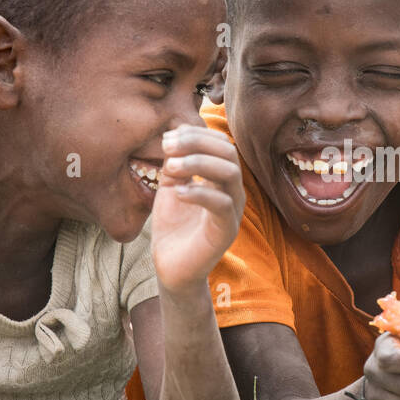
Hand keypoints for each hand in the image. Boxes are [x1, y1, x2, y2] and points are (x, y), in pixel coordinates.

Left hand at [150, 125, 245, 294]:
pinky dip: (199, 193)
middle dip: (197, 143)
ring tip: (171, 168)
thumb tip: (174, 137)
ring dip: (198, 163)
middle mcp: (232, 190)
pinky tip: (178, 192)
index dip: (195, 134)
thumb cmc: (173, 225)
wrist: (171, 266)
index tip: (167, 138)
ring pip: (230, 173)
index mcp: (221, 178)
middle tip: (168, 147)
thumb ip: (175, 163)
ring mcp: (233, 210)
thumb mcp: (171, 186)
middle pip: (228, 152)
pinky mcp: (226, 230)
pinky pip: (222, 204)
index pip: (220, 143)